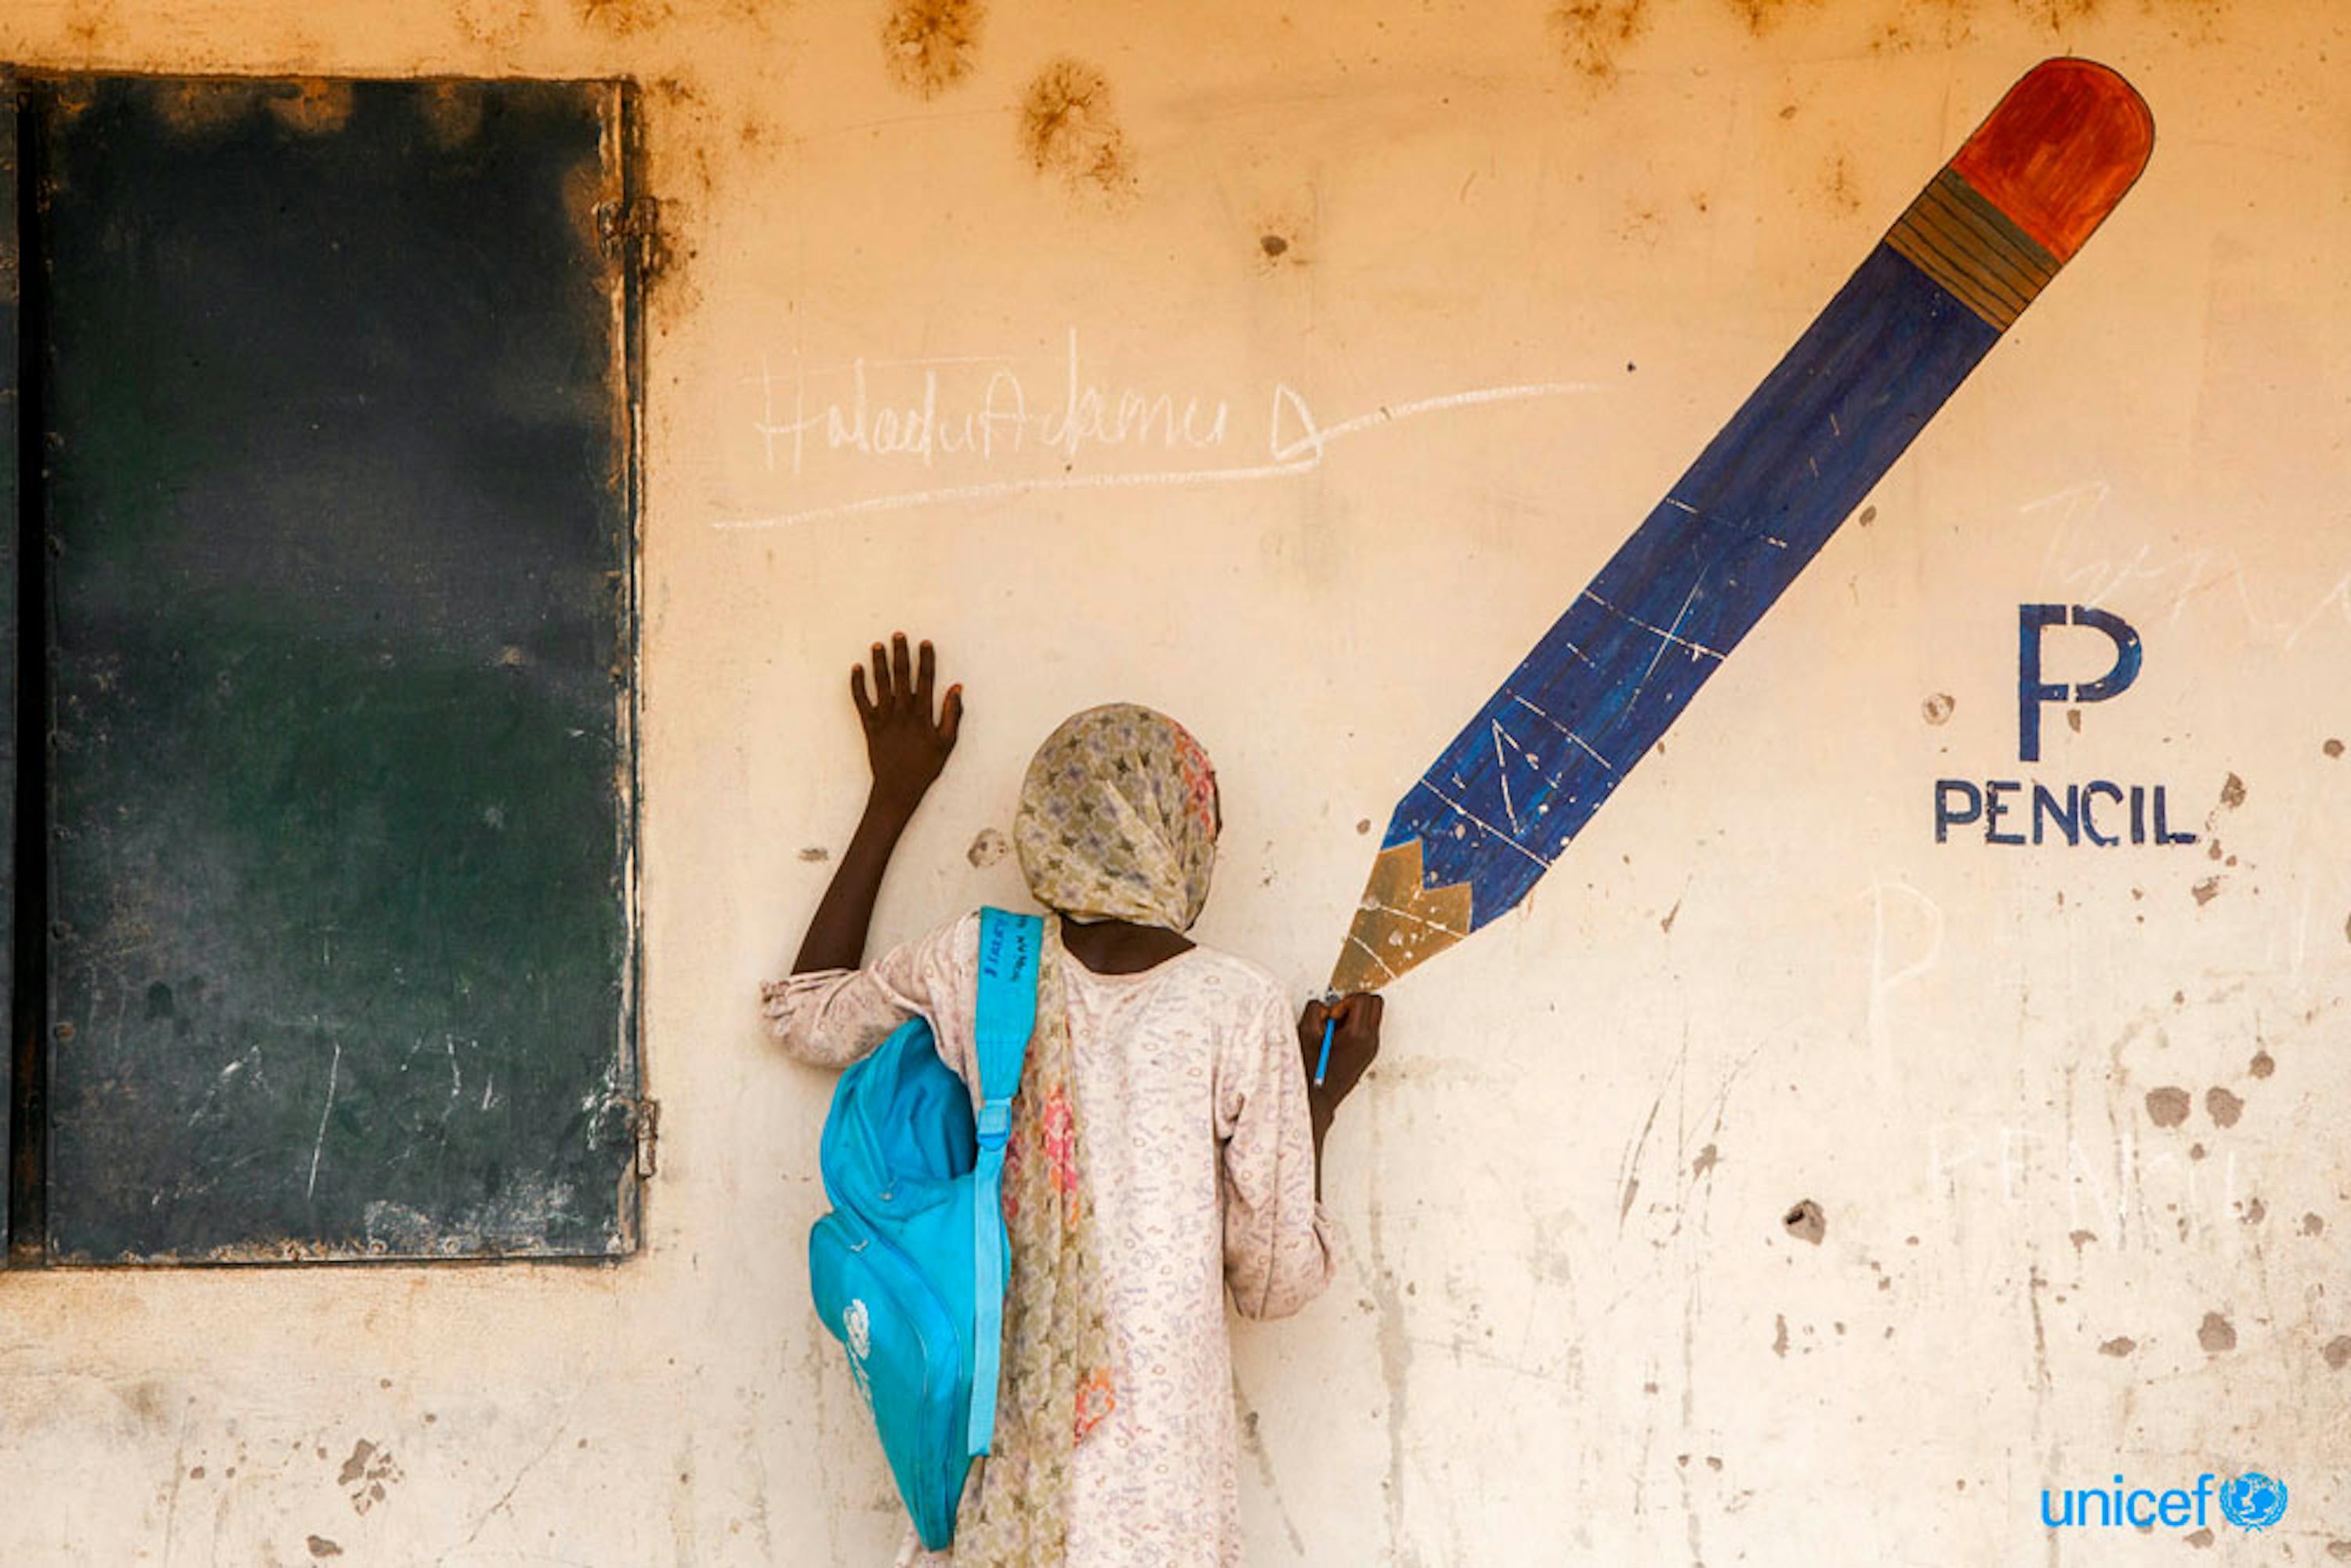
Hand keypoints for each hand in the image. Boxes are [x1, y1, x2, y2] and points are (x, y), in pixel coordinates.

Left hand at [851, 632, 962, 817]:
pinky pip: (861, 701)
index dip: (925, 660)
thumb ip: (952, 714)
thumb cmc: (925, 767)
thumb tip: (956, 689)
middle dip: (900, 654)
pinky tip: (856, 669)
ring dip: (878, 663)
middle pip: (901, 676)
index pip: (925, 680)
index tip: (924, 643)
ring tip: (877, 645)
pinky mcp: (869, 725)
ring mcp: (884, 718)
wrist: (898, 788)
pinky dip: (857, 685)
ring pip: (880, 684)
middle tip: (898, 635)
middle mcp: (902, 712)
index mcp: (922, 715)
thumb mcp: (947, 743)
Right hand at [1299, 993, 1382, 1119]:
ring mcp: (1370, 1049)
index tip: (1331, 1017)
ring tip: (1334, 1032)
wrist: (1316, 1099)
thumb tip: (1324, 1008)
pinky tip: (1336, 1041)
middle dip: (1354, 1004)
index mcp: (1359, 1034)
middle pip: (1375, 1004)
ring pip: (1372, 1017)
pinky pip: (1366, 1031)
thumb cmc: (1311, 1072)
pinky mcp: (1366, 1055)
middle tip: (1336, 1017)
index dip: (1343, 1002)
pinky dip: (1353, 1029)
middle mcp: (1370, 1041)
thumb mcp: (1306, 1032)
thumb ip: (1315, 1010)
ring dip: (1353, 1017)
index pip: (1363, 999)